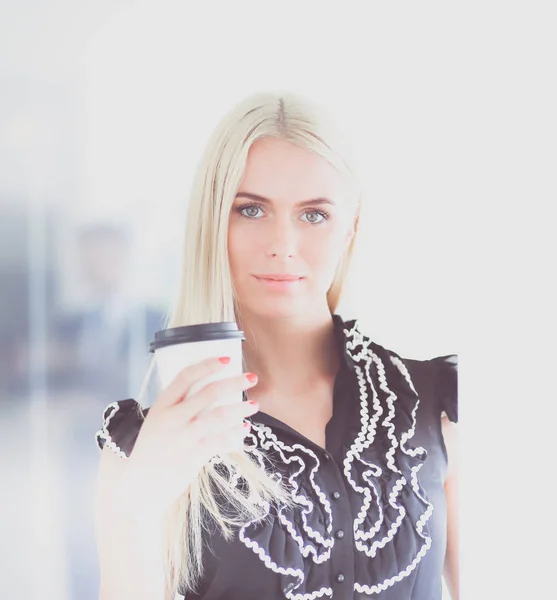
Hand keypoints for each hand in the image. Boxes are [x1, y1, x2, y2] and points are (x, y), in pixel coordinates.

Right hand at [116, 356, 258, 517]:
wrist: (138, 487)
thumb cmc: (149, 452)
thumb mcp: (155, 423)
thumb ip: (176, 410)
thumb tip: (208, 397)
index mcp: (161, 406)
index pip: (185, 376)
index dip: (207, 365)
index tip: (226, 359)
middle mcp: (172, 417)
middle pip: (209, 392)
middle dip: (234, 382)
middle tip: (252, 377)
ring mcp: (184, 437)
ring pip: (220, 415)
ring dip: (241, 408)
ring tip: (254, 404)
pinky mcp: (194, 455)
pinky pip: (221, 439)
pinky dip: (236, 433)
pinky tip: (244, 429)